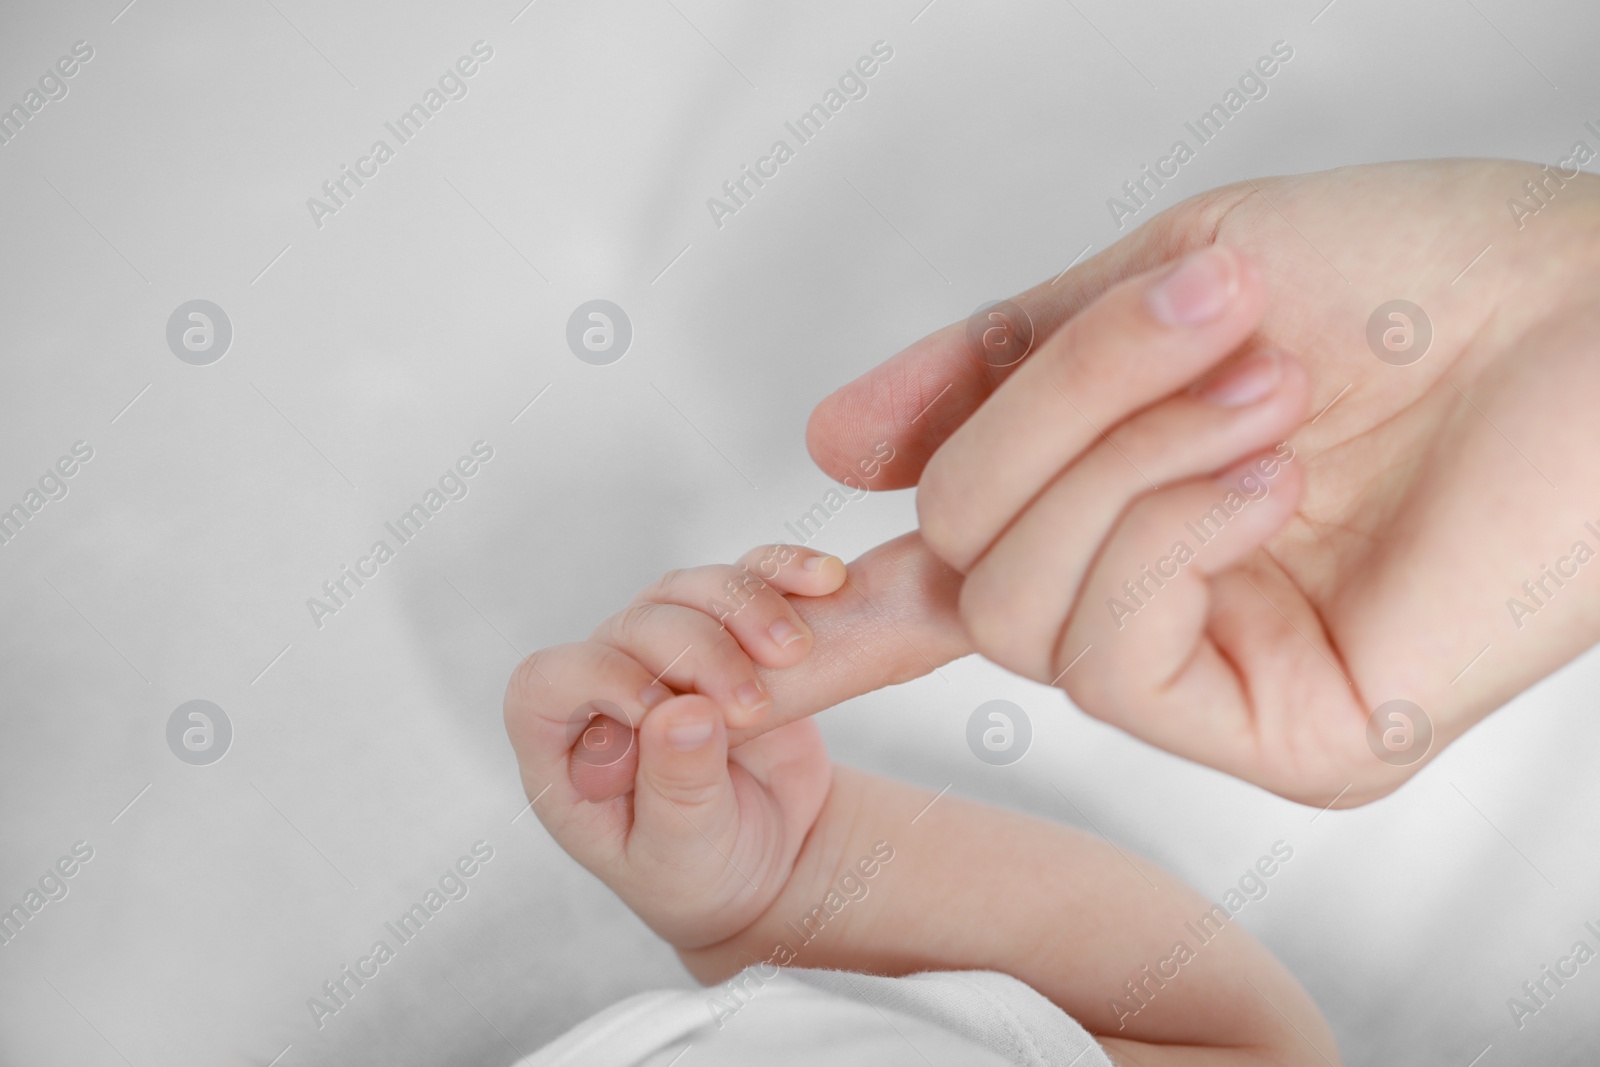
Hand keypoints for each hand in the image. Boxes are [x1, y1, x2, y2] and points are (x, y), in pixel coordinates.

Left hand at [502, 544, 846, 947]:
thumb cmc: (702, 872)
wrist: (774, 860)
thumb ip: (678, 790)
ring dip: (743, 606)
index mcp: (565, 749)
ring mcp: (666, 652)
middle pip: (633, 626)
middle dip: (696, 651)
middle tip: (752, 705)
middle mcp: (606, 687)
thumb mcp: (685, 853)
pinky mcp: (730, 633)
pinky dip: (784, 572)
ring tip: (795, 651)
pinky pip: (747, 580)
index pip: (546, 681)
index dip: (600, 679)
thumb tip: (680, 713)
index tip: (663, 711)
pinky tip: (823, 580)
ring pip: (687, 590)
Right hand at [807, 159, 1599, 805]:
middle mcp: (1154, 603)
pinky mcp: (1286, 736)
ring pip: (1018, 611)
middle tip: (1187, 317)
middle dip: (1047, 417)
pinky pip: (1114, 659)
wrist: (1594, 308)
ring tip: (1253, 380)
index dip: (832, 610)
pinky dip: (1165, 530)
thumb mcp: (1155, 282)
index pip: (939, 579)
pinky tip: (1264, 468)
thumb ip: (993, 368)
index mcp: (1116, 504)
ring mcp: (1215, 677)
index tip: (745, 634)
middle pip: (961, 563)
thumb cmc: (1412, 272)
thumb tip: (831, 446)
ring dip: (1117, 461)